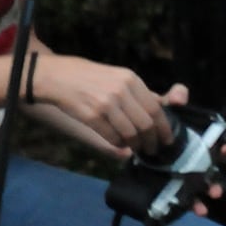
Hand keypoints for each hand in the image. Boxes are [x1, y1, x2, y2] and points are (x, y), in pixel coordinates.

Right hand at [29, 54, 175, 154]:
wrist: (59, 77)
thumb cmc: (92, 78)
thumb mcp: (119, 77)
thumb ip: (141, 92)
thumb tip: (166, 105)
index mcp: (131, 79)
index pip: (155, 108)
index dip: (163, 127)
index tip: (166, 139)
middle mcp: (121, 90)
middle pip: (146, 124)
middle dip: (152, 141)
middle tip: (152, 149)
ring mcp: (106, 103)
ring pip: (130, 133)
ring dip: (136, 145)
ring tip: (136, 148)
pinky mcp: (92, 116)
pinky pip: (112, 137)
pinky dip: (119, 144)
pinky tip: (120, 144)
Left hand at [155, 81, 225, 216]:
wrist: (127, 135)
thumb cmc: (150, 120)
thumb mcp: (161, 107)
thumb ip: (172, 99)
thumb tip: (180, 97)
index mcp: (196, 141)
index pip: (216, 146)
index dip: (225, 150)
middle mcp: (193, 159)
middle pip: (211, 170)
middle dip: (217, 178)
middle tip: (218, 185)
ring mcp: (182, 174)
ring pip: (200, 186)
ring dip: (208, 192)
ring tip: (209, 198)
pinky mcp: (168, 186)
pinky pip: (182, 198)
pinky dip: (192, 204)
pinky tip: (197, 210)